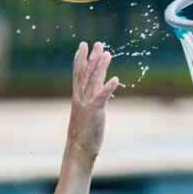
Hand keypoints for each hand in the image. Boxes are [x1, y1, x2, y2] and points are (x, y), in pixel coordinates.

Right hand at [65, 41, 118, 161]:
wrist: (78, 150)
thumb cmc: (83, 136)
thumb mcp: (86, 116)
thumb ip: (90, 105)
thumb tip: (95, 99)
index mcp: (78, 99)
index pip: (78, 75)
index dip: (80, 60)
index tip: (82, 47)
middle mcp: (81, 99)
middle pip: (86, 74)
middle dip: (92, 58)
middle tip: (97, 43)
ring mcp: (87, 105)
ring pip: (94, 81)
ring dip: (101, 67)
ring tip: (107, 53)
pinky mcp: (95, 112)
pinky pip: (102, 97)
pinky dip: (108, 87)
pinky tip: (114, 78)